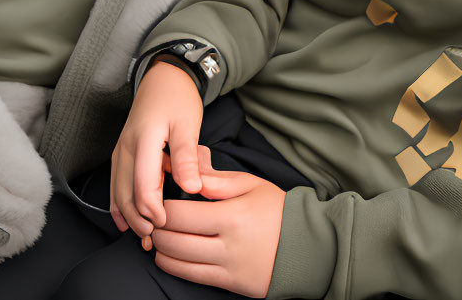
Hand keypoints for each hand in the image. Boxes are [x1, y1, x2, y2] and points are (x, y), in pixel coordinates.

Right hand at [110, 58, 203, 240]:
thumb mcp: (189, 124)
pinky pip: (116, 183)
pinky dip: (120, 203)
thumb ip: (188, 157)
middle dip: (137, 218)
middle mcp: (126, 147)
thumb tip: (192, 188)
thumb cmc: (178, 99)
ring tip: (142, 236)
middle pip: (124, 192)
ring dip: (127, 215)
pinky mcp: (122, 152)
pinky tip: (125, 221)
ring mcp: (120, 150)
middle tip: (154, 238)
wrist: (164, 77)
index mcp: (143, 139)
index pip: (143, 183)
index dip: (152, 208)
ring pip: (117, 190)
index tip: (165, 223)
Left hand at [150, 145, 286, 297]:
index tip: (160, 202)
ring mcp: (228, 267)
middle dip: (156, 229)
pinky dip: (173, 266)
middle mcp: (228, 244)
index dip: (162, 208)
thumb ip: (217, 181)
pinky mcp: (230, 283)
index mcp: (233, 215)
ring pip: (178, 261)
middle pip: (173, 240)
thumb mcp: (252, 185)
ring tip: (160, 236)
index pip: (180, 214)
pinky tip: (169, 255)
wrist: (307, 247)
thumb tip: (189, 177)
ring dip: (160, 249)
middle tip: (154, 220)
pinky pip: (192, 277)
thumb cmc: (277, 211)